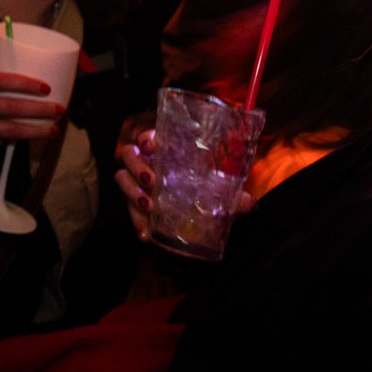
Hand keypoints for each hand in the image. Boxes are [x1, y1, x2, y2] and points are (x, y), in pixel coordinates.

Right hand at [0, 70, 63, 150]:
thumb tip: (18, 63)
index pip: (2, 81)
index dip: (25, 84)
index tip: (45, 87)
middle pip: (11, 108)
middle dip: (39, 110)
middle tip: (58, 109)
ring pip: (11, 130)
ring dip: (36, 131)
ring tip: (54, 129)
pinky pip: (0, 141)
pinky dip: (16, 138)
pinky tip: (29, 135)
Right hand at [113, 128, 255, 240]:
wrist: (195, 212)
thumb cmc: (203, 189)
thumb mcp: (217, 190)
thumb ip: (231, 195)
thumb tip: (250, 202)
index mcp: (165, 151)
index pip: (150, 137)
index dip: (147, 138)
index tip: (151, 145)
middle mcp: (147, 162)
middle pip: (129, 155)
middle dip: (138, 167)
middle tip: (152, 181)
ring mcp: (137, 182)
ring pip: (122, 178)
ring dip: (132, 191)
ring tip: (149, 206)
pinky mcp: (134, 203)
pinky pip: (129, 210)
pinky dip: (137, 222)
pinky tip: (146, 234)